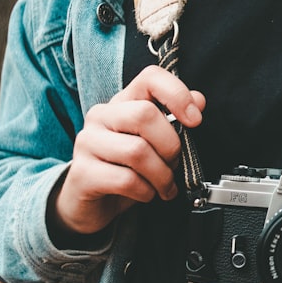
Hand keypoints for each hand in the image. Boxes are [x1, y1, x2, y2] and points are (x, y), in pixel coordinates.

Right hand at [50, 66, 204, 235]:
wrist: (89, 204)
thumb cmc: (125, 170)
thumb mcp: (153, 143)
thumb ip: (174, 120)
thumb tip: (198, 100)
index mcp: (122, 103)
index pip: (150, 78)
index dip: (177, 94)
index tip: (194, 120)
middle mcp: (101, 116)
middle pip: (145, 115)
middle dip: (171, 146)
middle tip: (173, 164)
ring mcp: (87, 143)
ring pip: (137, 151)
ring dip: (161, 175)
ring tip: (164, 185)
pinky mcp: (83, 173)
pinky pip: (126, 180)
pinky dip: (146, 192)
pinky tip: (146, 194)